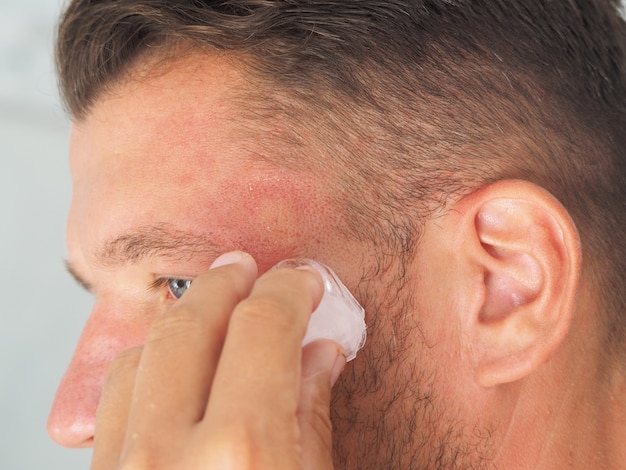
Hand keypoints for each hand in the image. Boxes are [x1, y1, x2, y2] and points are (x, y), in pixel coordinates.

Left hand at [91, 252, 345, 469]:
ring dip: (180, 326)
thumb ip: (313, 423)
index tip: (302, 283)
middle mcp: (167, 457)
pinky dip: (148, 372)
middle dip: (224, 284)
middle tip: (249, 270)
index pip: (262, 328)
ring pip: (136, 357)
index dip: (288, 291)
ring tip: (216, 320)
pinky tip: (180, 375)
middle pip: (188, 325)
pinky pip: (107, 408)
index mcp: (243, 456)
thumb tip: (318, 355)